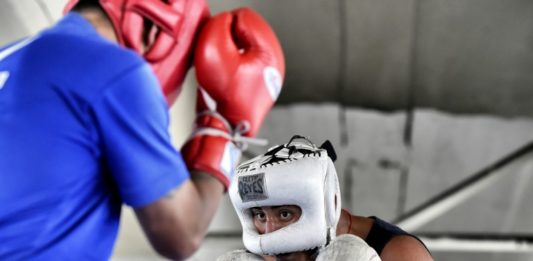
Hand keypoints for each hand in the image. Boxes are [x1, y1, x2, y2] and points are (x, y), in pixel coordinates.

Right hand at [182, 7, 284, 188]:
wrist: (224, 129)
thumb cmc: (223, 98)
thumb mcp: (214, 52)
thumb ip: (218, 27)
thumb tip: (223, 21)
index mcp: (269, 51)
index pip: (244, 17)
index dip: (224, 26)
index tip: (216, 42)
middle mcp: (272, 60)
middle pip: (244, 30)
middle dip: (227, 38)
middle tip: (218, 56)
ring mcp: (265, 72)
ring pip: (240, 45)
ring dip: (226, 50)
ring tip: (220, 67)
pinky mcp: (255, 81)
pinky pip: (238, 59)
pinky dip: (227, 61)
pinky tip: (222, 75)